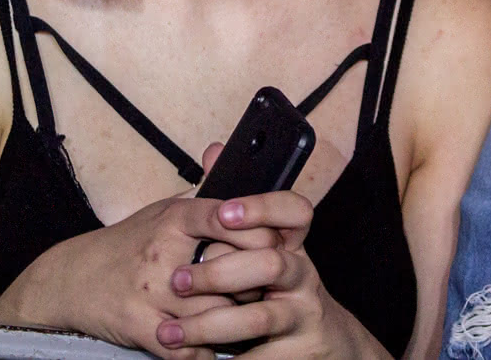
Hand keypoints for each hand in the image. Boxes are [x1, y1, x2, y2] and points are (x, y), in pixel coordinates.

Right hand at [3, 191, 283, 359]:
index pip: (227, 216)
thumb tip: (224, 153)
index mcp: (174, 217)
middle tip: (268, 288)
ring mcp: (151, 291)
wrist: (73, 278)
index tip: (278, 243)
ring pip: (215, 315)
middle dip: (255, 283)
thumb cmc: (128, 243)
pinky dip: (205, 352)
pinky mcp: (141, 326)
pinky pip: (188, 348)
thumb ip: (202, 190)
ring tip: (247, 321)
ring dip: (235, 324)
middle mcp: (163, 252)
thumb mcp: (163, 208)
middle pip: (231, 271)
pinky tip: (213, 345)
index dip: (260, 230)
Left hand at [157, 192, 378, 359]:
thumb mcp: (259, 247)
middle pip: (270, 264)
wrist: (320, 343)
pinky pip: (258, 359)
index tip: (225, 213)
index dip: (262, 208)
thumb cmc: (277, 288)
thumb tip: (213, 150)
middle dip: (220, 273)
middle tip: (176, 281)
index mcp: (291, 245)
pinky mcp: (295, 353)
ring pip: (258, 318)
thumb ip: (233, 205)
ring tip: (170, 332)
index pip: (294, 212)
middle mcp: (302, 276)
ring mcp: (302, 315)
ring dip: (209, 325)